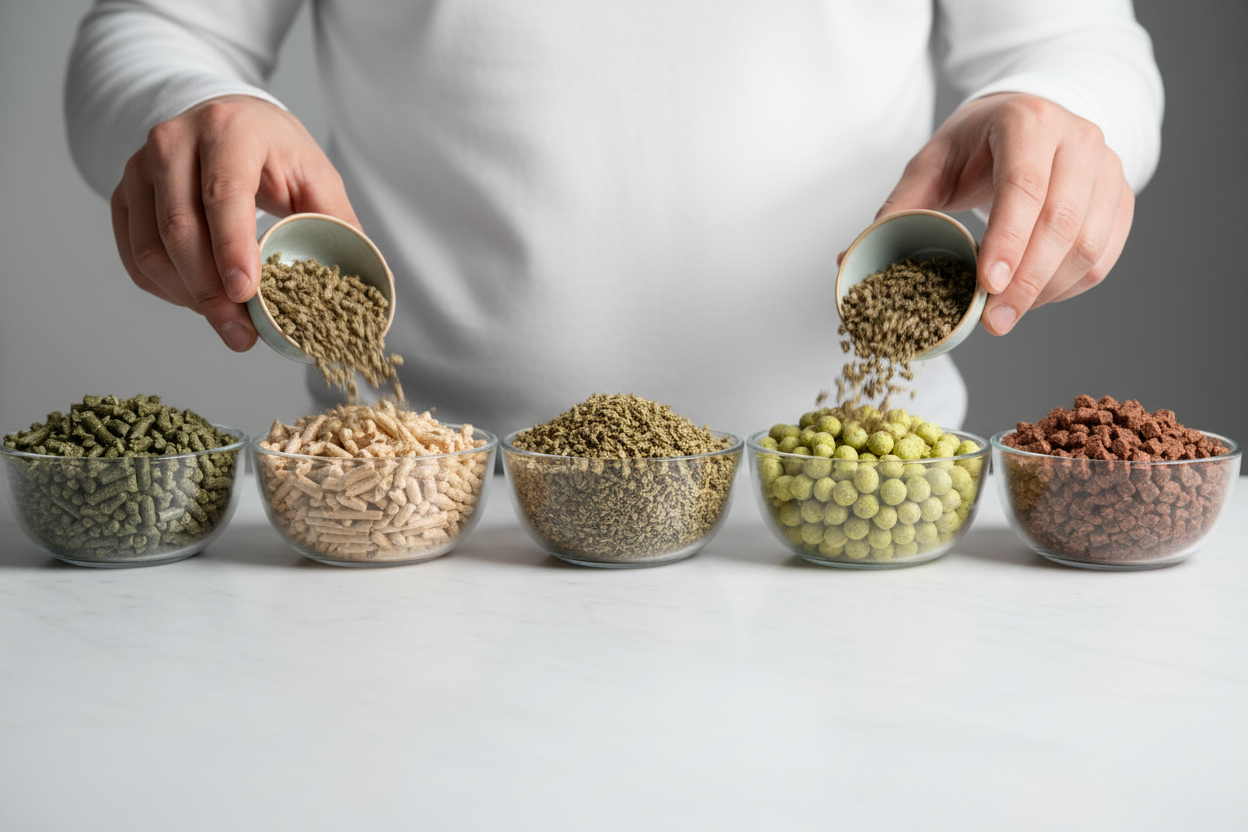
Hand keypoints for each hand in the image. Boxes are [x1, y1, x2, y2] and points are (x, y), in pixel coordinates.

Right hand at [110, 95, 358, 350]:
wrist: (229, 121)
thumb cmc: (277, 153)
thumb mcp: (317, 178)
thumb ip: (341, 226)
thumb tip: (379, 282)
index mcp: (230, 130)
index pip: (223, 193)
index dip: (232, 247)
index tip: (246, 294)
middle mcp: (174, 141)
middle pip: (180, 228)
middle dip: (211, 292)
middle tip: (241, 334)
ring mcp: (140, 167)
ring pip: (152, 248)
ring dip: (189, 298)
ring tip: (229, 324)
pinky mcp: (124, 194)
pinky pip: (136, 257)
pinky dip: (168, 291)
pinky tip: (201, 301)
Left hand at [874, 93, 1134, 334]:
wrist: (1031, 119)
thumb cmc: (976, 145)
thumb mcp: (931, 165)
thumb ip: (897, 209)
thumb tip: (849, 259)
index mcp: (1028, 122)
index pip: (1026, 185)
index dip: (1009, 238)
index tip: (988, 284)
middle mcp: (1078, 139)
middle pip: (1063, 221)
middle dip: (1026, 281)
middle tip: (994, 322)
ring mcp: (1108, 168)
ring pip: (1090, 244)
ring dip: (1047, 290)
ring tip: (1007, 314)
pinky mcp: (1120, 198)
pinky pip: (1103, 255)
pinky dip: (1068, 287)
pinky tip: (1034, 298)